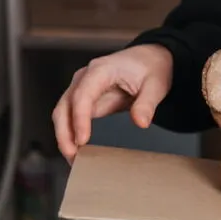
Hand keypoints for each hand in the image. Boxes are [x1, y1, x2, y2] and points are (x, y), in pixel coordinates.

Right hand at [53, 44, 172, 161]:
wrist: (149, 59)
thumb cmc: (151, 68)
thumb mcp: (156, 85)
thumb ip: (147, 103)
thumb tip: (141, 123)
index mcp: (101, 70)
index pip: (83, 95)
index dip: (80, 118)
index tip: (82, 140)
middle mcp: (85, 78)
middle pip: (64, 106)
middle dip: (64, 133)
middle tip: (72, 157)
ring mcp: (82, 88)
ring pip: (64, 113)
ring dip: (65, 136)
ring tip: (74, 160)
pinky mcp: (85, 99)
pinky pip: (73, 117)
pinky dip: (72, 134)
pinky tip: (79, 151)